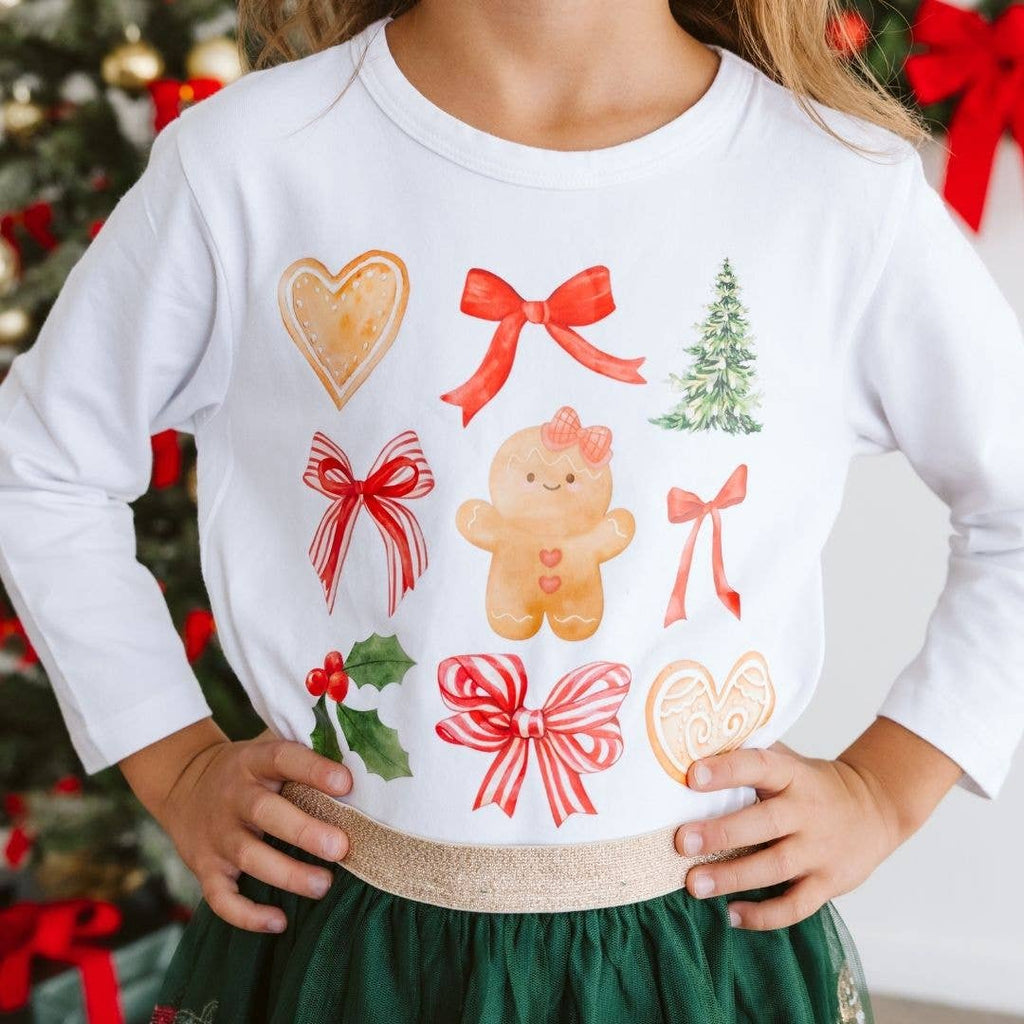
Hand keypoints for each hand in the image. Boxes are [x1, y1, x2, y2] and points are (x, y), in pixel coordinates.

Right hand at [120, 719, 352, 933]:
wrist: (185, 783)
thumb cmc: (249, 770)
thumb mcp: (267, 749)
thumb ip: (306, 754)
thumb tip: (363, 762)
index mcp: (254, 761)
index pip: (283, 758)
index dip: (314, 769)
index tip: (346, 782)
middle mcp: (233, 796)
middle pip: (265, 811)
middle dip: (304, 832)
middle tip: (340, 847)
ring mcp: (217, 833)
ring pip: (248, 855)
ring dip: (287, 874)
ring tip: (323, 885)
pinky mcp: (205, 867)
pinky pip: (220, 897)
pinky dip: (247, 915)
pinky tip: (279, 922)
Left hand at [673, 741, 904, 929]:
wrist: (876, 810)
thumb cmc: (814, 785)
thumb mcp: (790, 763)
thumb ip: (750, 757)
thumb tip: (692, 747)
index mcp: (794, 776)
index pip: (760, 766)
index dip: (727, 771)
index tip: (692, 776)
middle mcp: (807, 812)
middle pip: (763, 824)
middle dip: (721, 833)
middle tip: (682, 841)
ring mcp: (819, 851)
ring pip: (774, 867)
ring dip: (732, 877)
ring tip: (694, 884)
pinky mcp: (828, 884)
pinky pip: (795, 906)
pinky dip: (764, 916)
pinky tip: (732, 914)